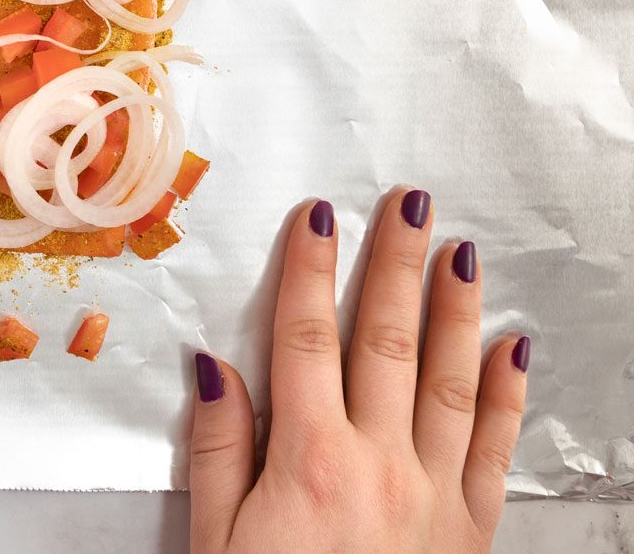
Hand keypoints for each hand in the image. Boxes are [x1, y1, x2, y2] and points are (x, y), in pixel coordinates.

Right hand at [190, 191, 530, 553]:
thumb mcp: (215, 539)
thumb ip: (216, 449)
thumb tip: (214, 366)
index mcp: (307, 458)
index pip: (304, 338)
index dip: (308, 271)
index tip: (316, 217)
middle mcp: (378, 463)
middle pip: (384, 341)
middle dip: (394, 264)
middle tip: (408, 204)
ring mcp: (433, 493)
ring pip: (448, 379)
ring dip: (454, 309)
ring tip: (460, 252)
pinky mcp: (470, 529)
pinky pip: (493, 445)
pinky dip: (505, 391)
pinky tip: (510, 346)